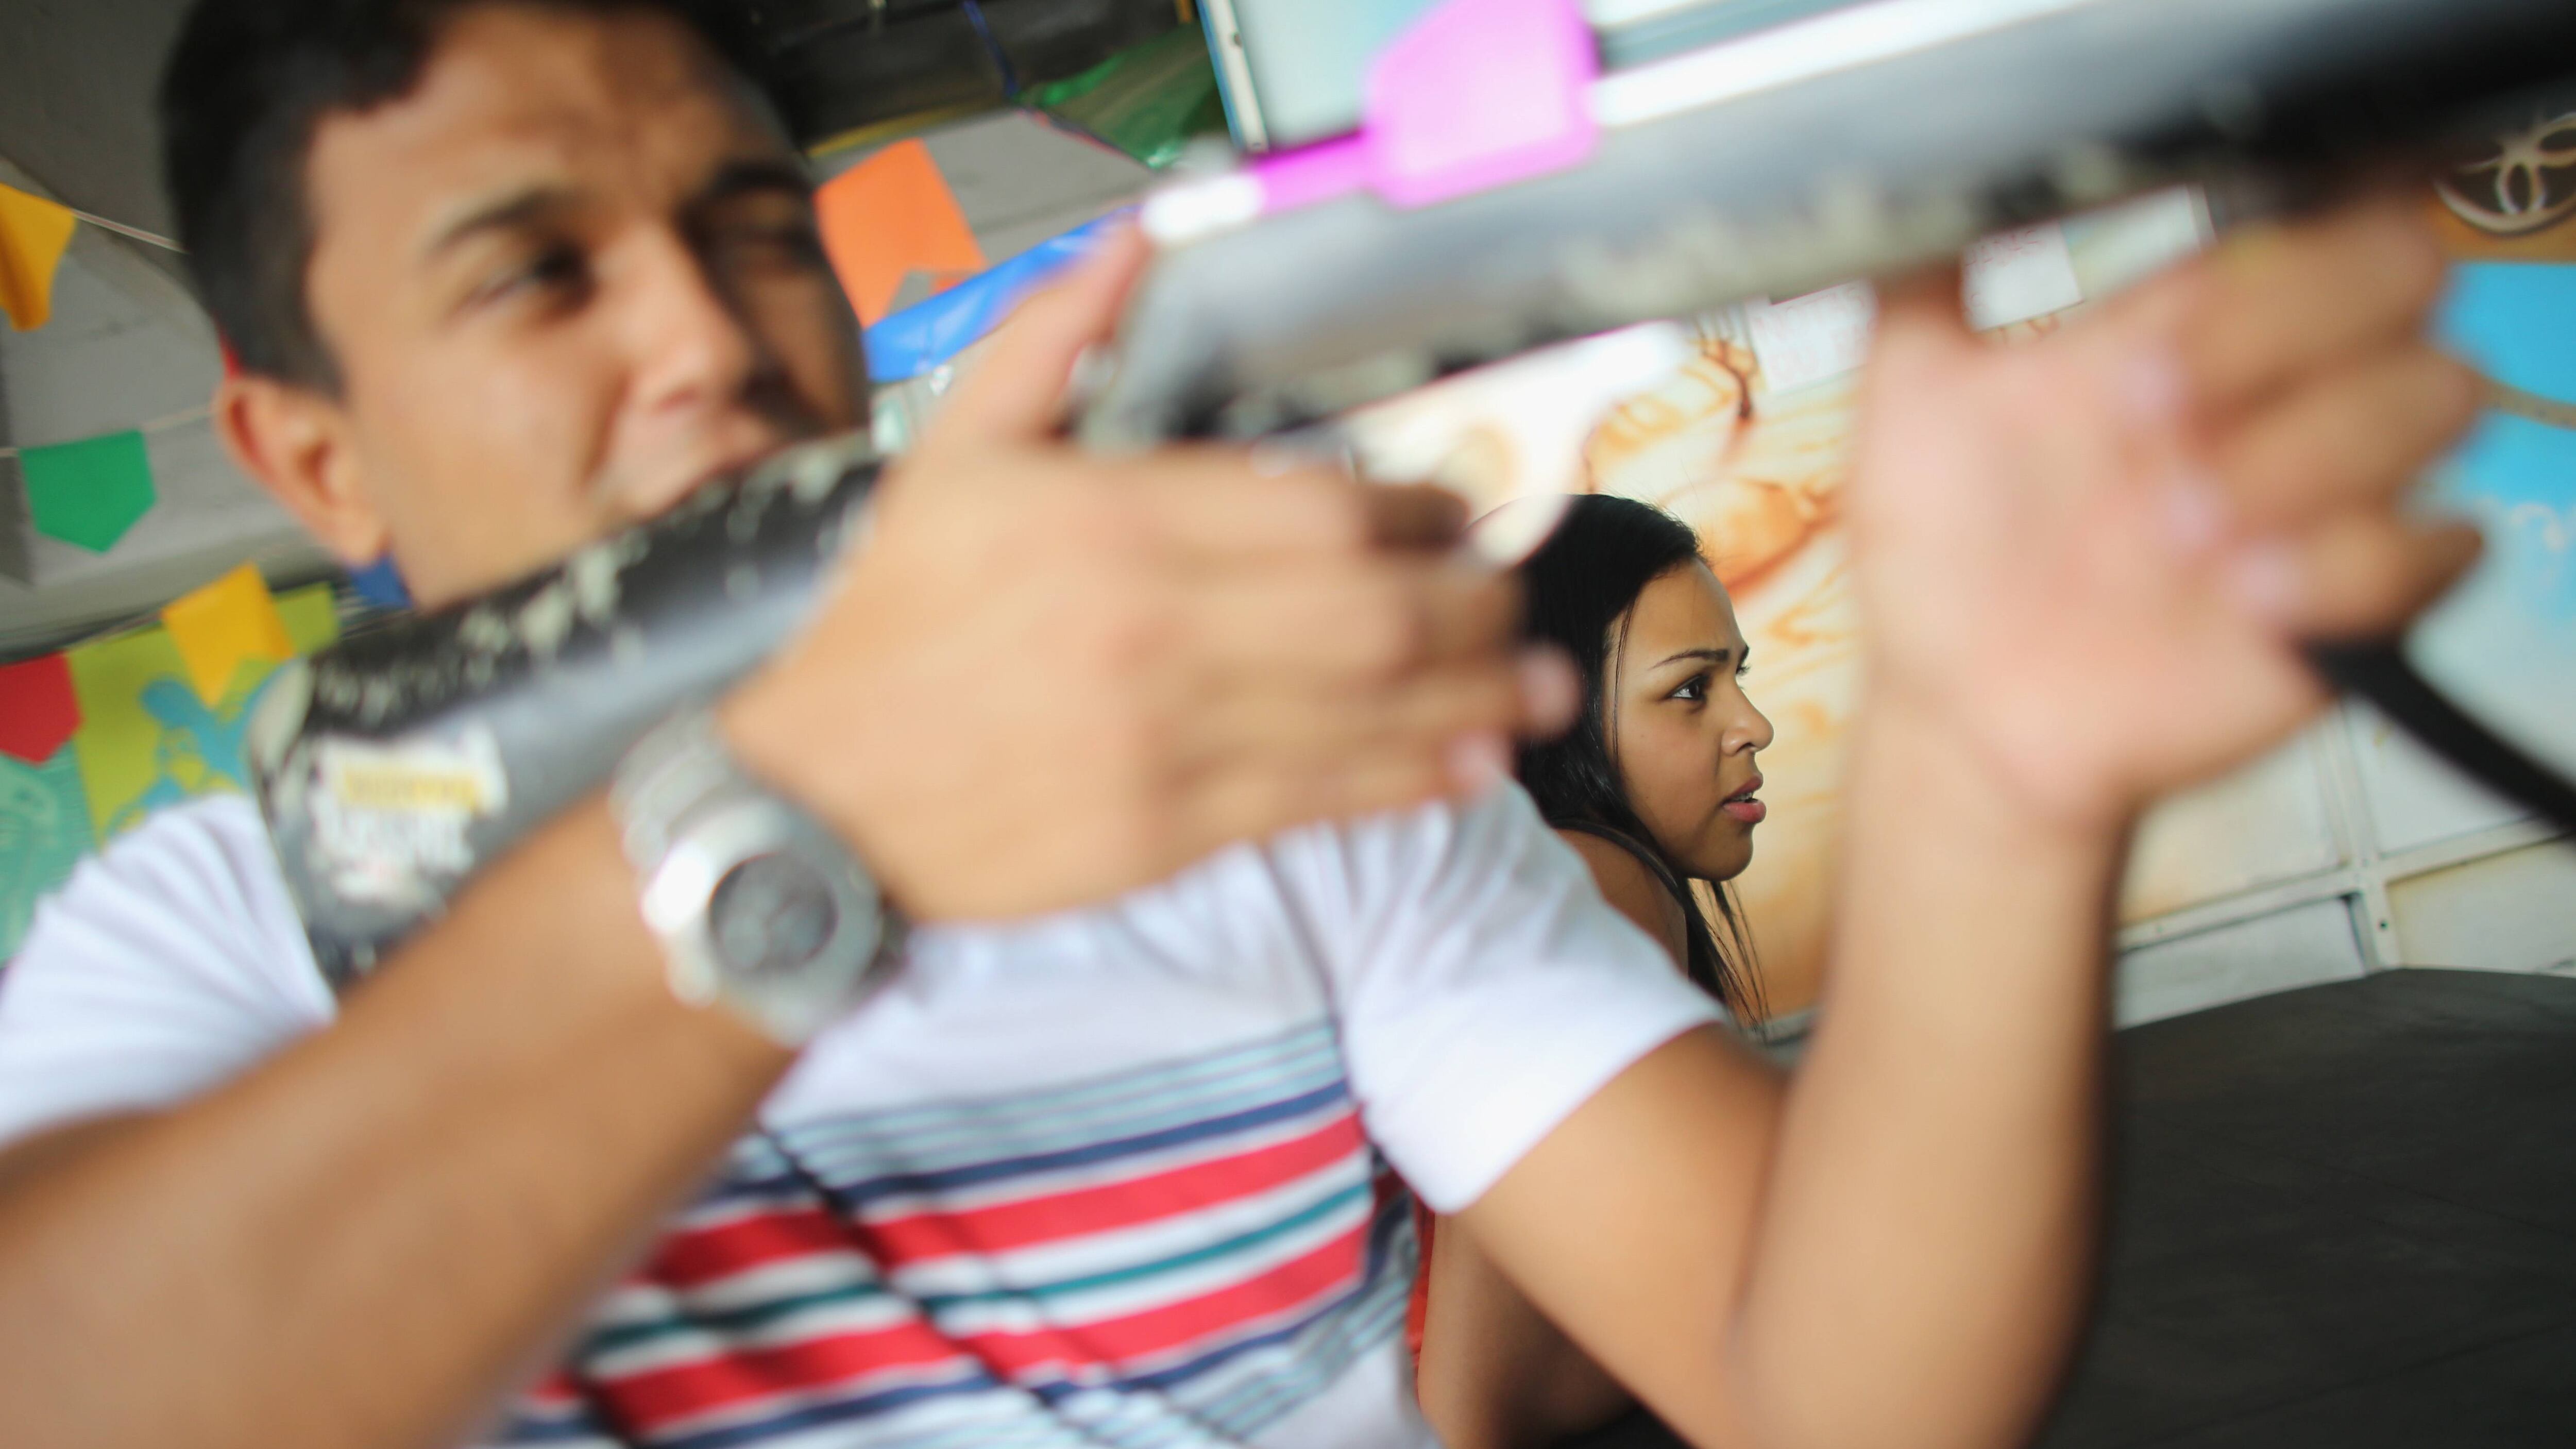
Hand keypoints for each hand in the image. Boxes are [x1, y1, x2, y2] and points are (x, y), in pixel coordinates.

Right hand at [722, 225, 1575, 919]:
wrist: (813, 800)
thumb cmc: (890, 626)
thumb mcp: (948, 455)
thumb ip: (1049, 341)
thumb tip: (1130, 244)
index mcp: (1116, 518)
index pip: (1324, 506)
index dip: (1420, 512)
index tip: (1454, 515)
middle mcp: (1161, 623)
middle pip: (1379, 607)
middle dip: (1475, 605)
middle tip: (1515, 600)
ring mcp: (1173, 735)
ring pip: (1373, 707)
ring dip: (1479, 698)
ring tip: (1542, 691)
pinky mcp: (1173, 830)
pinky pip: (1327, 798)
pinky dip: (1413, 781)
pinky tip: (1470, 768)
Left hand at [1848, 197, 2483, 830]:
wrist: (1955, 702)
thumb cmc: (1943, 557)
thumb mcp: (1909, 402)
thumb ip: (1923, 286)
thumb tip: (1937, 188)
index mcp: (2190, 333)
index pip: (2308, 224)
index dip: (2242, 269)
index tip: (2126, 363)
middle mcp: (2273, 395)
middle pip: (2401, 278)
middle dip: (2285, 331)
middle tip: (2155, 422)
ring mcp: (2321, 494)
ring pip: (2435, 396)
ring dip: (2310, 451)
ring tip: (2184, 531)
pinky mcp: (2351, 604)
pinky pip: (2436, 548)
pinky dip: (2351, 562)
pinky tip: (2246, 595)